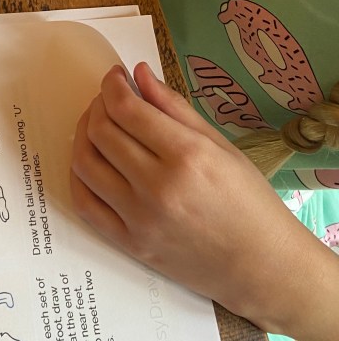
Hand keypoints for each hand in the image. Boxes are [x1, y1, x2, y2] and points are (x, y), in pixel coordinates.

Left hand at [70, 63, 337, 340]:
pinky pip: (85, 204)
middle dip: (98, 105)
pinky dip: (78, 175)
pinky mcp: (130, 244)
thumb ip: (174, 106)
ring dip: (83, 135)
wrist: (262, 267)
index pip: (127, 109)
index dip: (112, 85)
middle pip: (102, 132)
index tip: (116, 76)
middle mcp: (159, 187)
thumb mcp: (220, 145)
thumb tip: (138, 72)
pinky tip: (90, 160)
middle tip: (109, 99)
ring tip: (97, 124)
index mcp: (187, 156)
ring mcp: (140, 219)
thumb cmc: (249, 201)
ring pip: (85, 163)